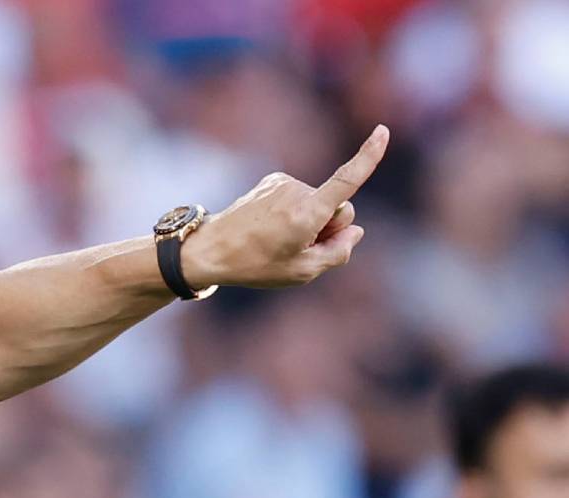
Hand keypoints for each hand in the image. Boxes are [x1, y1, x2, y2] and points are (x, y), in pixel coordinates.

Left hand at [183, 125, 389, 290]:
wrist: (210, 250)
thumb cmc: (255, 265)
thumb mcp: (302, 272)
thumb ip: (338, 252)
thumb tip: (355, 231)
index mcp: (306, 213)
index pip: (345, 181)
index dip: (368, 157)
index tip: (383, 131)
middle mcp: (296, 191)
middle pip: (340, 208)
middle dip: (330, 227)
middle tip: (299, 248)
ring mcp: (284, 183)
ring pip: (318, 203)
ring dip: (308, 220)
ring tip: (277, 239)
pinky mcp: (273, 181)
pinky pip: (300, 197)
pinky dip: (294, 211)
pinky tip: (270, 226)